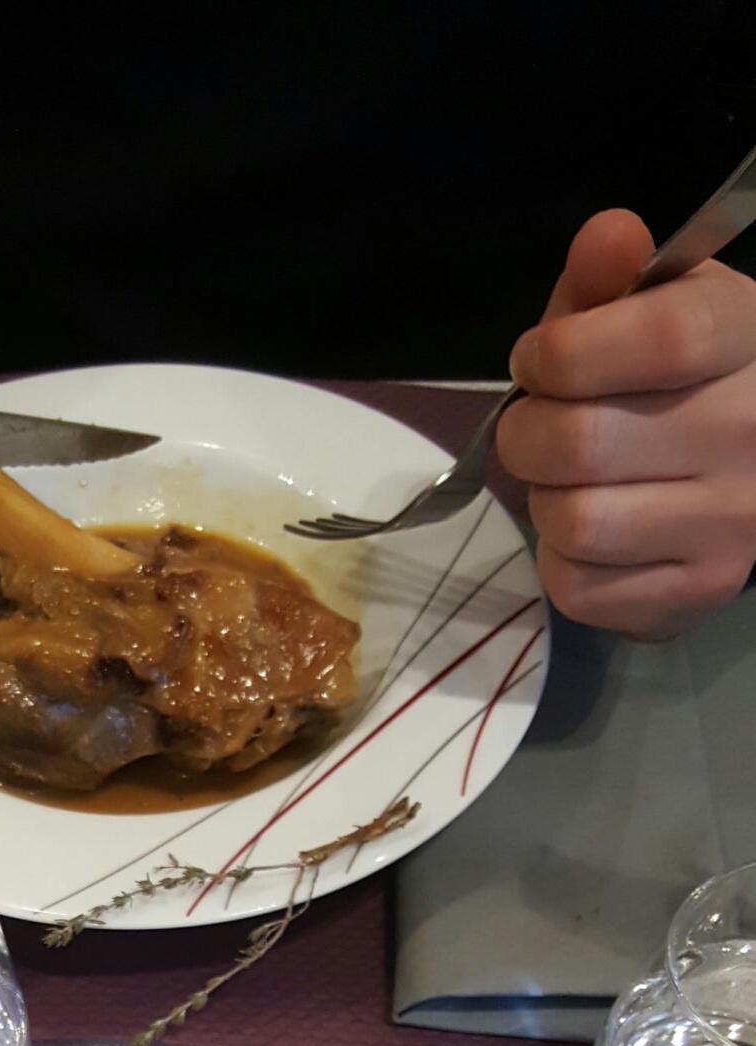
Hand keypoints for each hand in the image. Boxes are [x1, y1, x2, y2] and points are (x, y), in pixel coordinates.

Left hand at [497, 208, 755, 638]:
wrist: (747, 469)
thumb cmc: (686, 375)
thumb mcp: (657, 304)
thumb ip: (615, 275)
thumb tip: (605, 237)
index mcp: (745, 339)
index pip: (654, 340)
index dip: (563, 353)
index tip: (537, 360)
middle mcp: (752, 433)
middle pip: (584, 443)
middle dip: (528, 434)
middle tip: (536, 428)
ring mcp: (732, 523)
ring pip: (577, 521)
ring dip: (545, 501)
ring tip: (568, 481)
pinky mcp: (699, 592)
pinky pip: (579, 587)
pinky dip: (560, 560)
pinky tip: (590, 533)